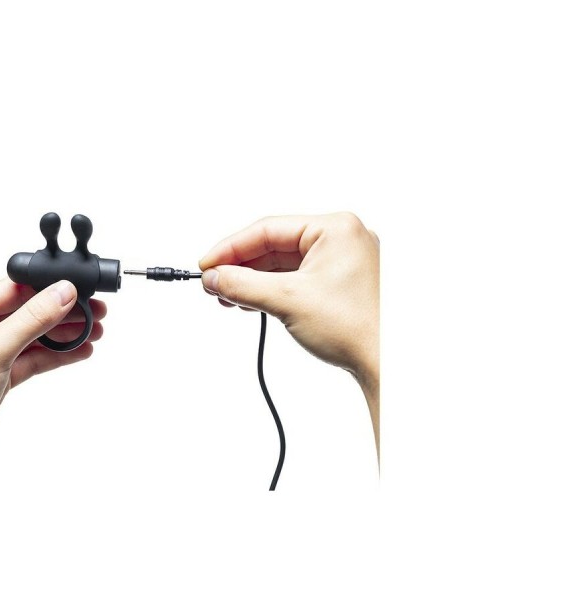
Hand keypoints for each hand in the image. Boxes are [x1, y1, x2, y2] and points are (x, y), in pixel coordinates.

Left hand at [0, 278, 105, 488]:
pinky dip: (56, 355)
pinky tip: (79, 352)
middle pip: (28, 311)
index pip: (15, 289)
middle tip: (96, 313)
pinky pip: (33, 358)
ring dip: (64, 335)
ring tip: (94, 333)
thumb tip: (62, 292)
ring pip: (34, 336)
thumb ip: (32, 319)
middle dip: (63, 313)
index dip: (49, 288)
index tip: (80, 290)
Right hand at [199, 213, 378, 456]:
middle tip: (213, 283)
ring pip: (283, 263)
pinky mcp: (340, 282)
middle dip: (240, 266)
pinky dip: (270, 288)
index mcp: (335, 228)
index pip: (268, 229)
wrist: (387, 366)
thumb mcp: (287, 300)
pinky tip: (250, 300)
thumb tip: (214, 277)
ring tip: (227, 296)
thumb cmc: (357, 329)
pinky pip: (296, 277)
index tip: (206, 265)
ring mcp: (342, 260)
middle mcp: (341, 238)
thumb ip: (243, 284)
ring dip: (252, 280)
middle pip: (274, 245)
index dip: (230, 248)